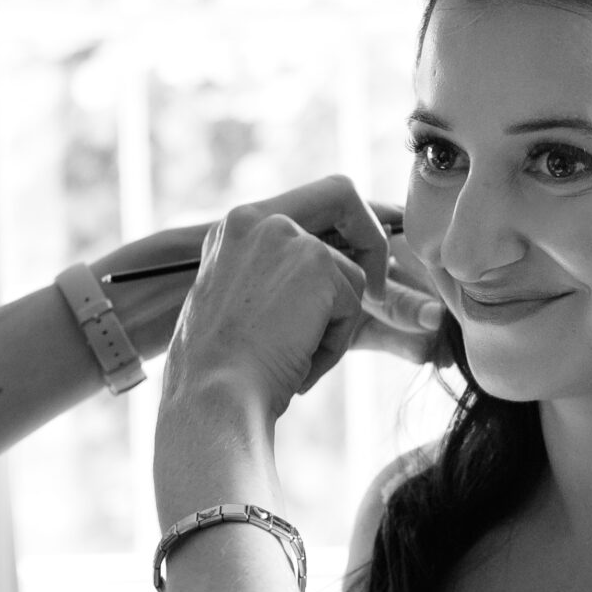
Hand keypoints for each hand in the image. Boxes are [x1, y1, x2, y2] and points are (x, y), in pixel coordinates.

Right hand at [93, 180, 443, 360]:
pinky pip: (353, 306)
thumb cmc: (219, 371)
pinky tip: (299, 360)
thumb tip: (327, 279)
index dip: (344, 223)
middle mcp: (257, 219)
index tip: (363, 255)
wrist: (213, 397)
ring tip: (293, 357)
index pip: (307, 201)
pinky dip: (335, 343)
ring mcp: (289, 237)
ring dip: (335, 324)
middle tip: (378, 291)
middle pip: (342, 195)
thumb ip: (272, 277)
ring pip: (350, 274)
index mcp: (233, 229)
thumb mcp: (237, 306)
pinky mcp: (318, 265)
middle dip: (370, 236)